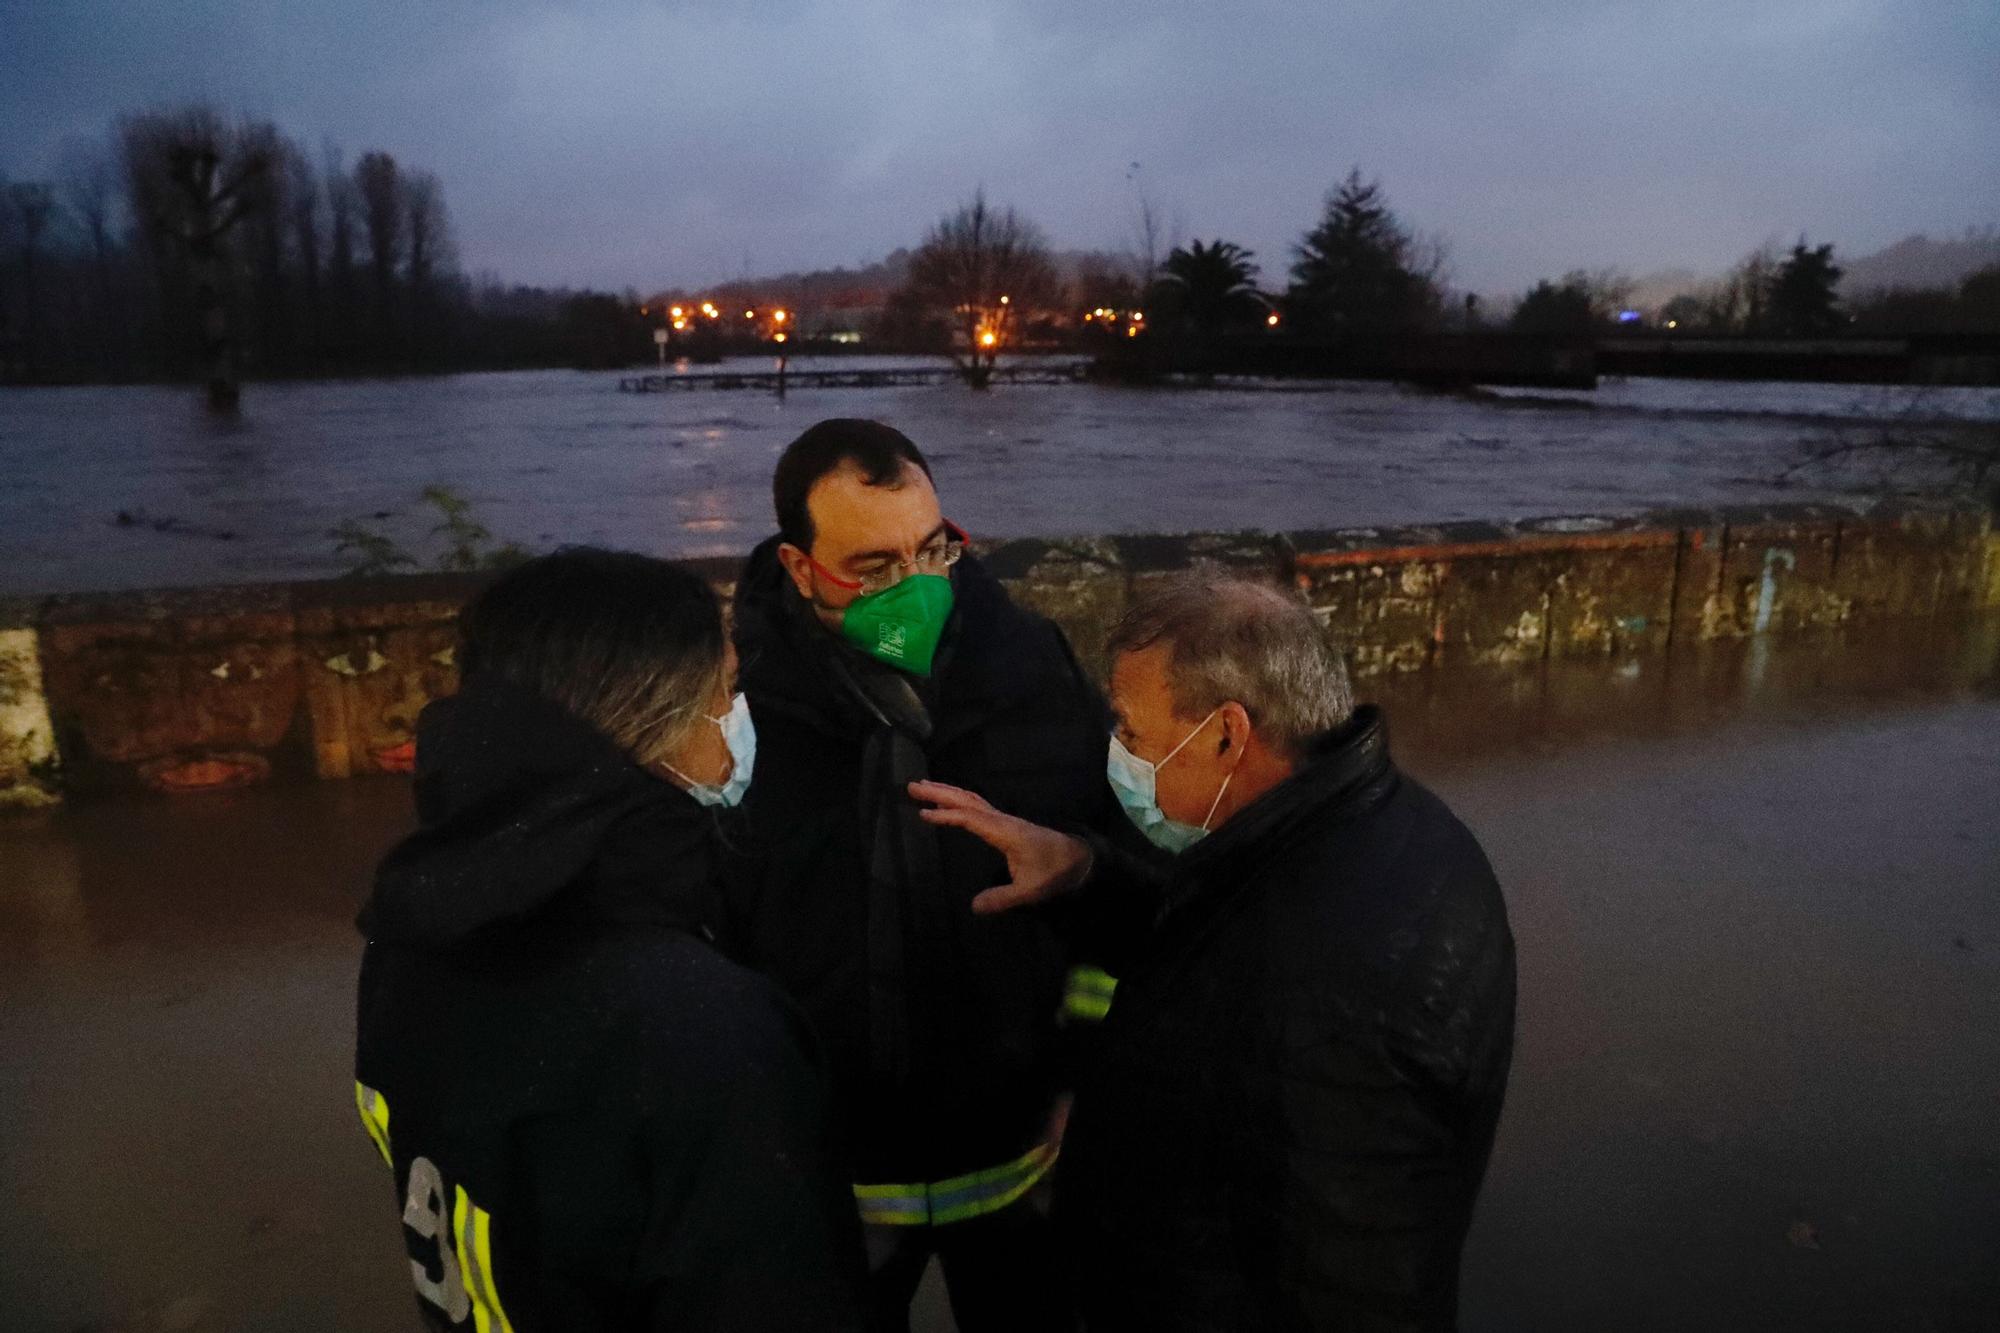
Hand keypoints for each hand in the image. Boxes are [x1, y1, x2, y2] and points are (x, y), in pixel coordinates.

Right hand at [907, 780, 1092, 914]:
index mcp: (1004, 831)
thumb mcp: (1030, 891)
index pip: (970, 818)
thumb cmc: (1054, 873)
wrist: (1078, 859)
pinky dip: (959, 800)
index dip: (946, 815)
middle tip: (912, 786)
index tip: (923, 814)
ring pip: (972, 799)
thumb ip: (1002, 898)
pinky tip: (950, 803)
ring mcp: (1004, 819)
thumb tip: (973, 906)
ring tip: (923, 787)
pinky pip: (977, 805)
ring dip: (947, 792)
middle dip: (939, 792)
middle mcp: (1002, 820)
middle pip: (966, 800)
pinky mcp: (1005, 824)